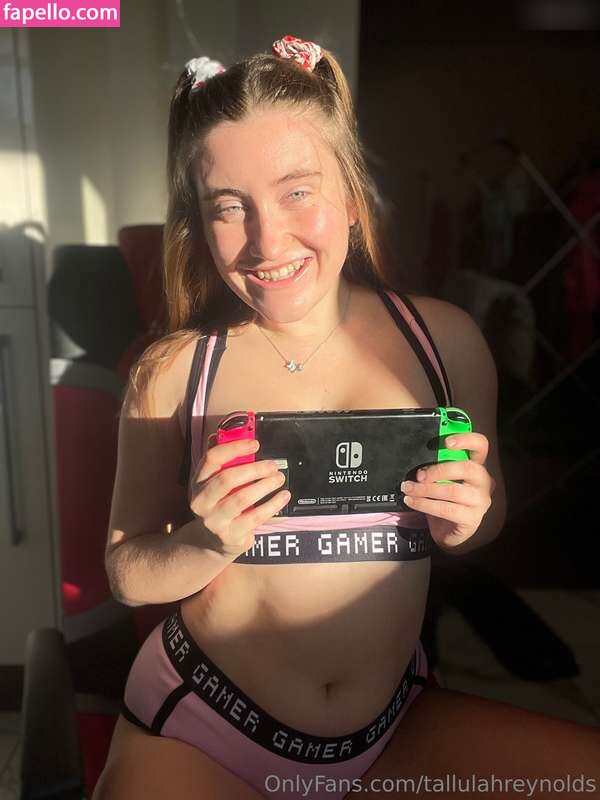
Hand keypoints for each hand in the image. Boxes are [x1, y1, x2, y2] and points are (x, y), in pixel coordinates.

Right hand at [190, 437, 289, 556]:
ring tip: (279, 478)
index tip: (255, 444)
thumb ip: (224, 461)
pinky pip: (255, 517)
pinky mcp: (230, 536)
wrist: (211, 542)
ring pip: (242, 498)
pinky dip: (272, 505)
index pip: (212, 458)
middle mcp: (201, 501)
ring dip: (265, 485)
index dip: (235, 448)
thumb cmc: (218, 504)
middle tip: (273, 465)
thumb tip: (231, 433)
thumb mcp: (215, 484)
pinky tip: (283, 496)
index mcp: (198, 482)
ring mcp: (214, 521)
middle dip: (254, 469)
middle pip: (227, 479)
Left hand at [400, 432, 495, 548]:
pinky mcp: (472, 519)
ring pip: (453, 491)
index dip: (466, 440)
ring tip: (408, 489)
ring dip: (425, 490)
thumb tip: (419, 466)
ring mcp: (481, 501)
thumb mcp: (441, 481)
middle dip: (439, 470)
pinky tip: (412, 502)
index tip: (446, 442)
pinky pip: (446, 509)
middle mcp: (484, 482)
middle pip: (468, 468)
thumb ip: (437, 468)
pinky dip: (424, 504)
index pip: (481, 446)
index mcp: (477, 466)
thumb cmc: (443, 500)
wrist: (447, 532)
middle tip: (418, 475)